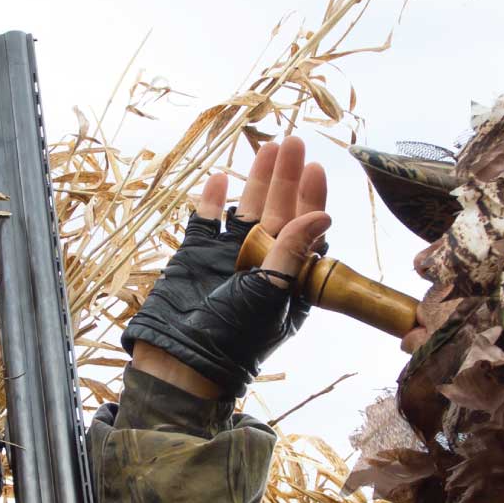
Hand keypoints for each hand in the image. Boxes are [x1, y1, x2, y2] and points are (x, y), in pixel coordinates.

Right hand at [124, 137, 330, 398]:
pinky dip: (212, 200)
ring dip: (256, 181)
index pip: (306, 230)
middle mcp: (261, 264)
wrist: (181, 359)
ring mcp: (228, 257)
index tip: (316, 170)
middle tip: (293, 143)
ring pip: (245, 210)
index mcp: (288, 278)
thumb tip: (322, 217)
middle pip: (278, 212)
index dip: (312, 199)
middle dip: (286, 178)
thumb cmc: (235, 338)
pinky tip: (220, 177)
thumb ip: (292, 253)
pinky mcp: (197, 255)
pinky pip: (206, 221)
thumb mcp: (271, 294)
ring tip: (265, 149)